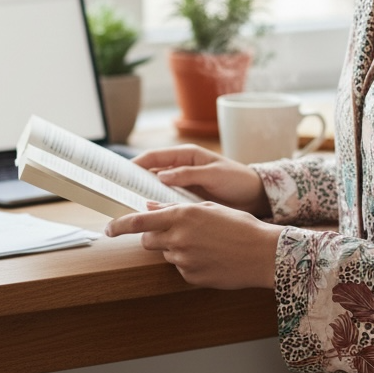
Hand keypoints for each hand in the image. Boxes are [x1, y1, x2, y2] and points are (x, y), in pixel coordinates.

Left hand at [105, 201, 279, 288]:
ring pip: (167, 254)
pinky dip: (190, 263)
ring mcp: (184, 261)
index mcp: (182, 217)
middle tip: (178, 232)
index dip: (119, 225)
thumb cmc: (241, 227)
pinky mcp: (191, 277)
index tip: (108, 229)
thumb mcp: (209, 209)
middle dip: (156, 236)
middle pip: (148, 240)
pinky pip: (181, 268)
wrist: (263, 255)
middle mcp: (178, 239)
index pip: (139, 221)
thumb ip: (176, 208)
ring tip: (206, 245)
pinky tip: (211, 258)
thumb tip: (150, 208)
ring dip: (177, 249)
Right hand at [133, 144, 270, 215]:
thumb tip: (160, 175)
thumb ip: (189, 174)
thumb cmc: (237, 180)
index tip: (120, 174)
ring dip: (144, 196)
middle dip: (134, 181)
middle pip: (151, 173)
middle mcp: (181, 169)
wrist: (255, 196)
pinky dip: (158, 207)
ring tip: (127, 207)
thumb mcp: (215, 174)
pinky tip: (149, 217)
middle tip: (118, 193)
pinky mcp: (187, 199)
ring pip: (156, 189)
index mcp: (187, 155)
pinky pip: (167, 201)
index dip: (136, 164)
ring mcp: (183, 184)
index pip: (154, 157)